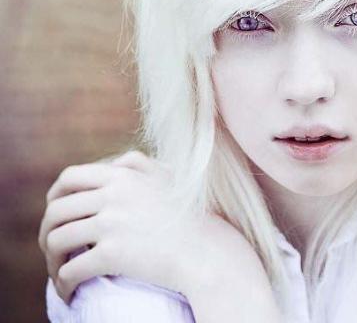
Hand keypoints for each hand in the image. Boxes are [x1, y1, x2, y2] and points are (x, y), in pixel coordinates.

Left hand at [37, 151, 261, 304]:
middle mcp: (113, 195)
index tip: (55, 212)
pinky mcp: (112, 254)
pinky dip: (63, 283)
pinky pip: (71, 269)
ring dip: (53, 260)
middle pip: (57, 211)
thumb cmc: (192, 218)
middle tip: (53, 247)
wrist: (209, 252)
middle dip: (47, 231)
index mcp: (123, 176)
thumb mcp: (169, 179)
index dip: (55, 196)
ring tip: (60, 272)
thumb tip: (115, 165)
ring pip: (58, 240)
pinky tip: (69, 291)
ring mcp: (112, 224)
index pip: (70, 178)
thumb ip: (141, 165)